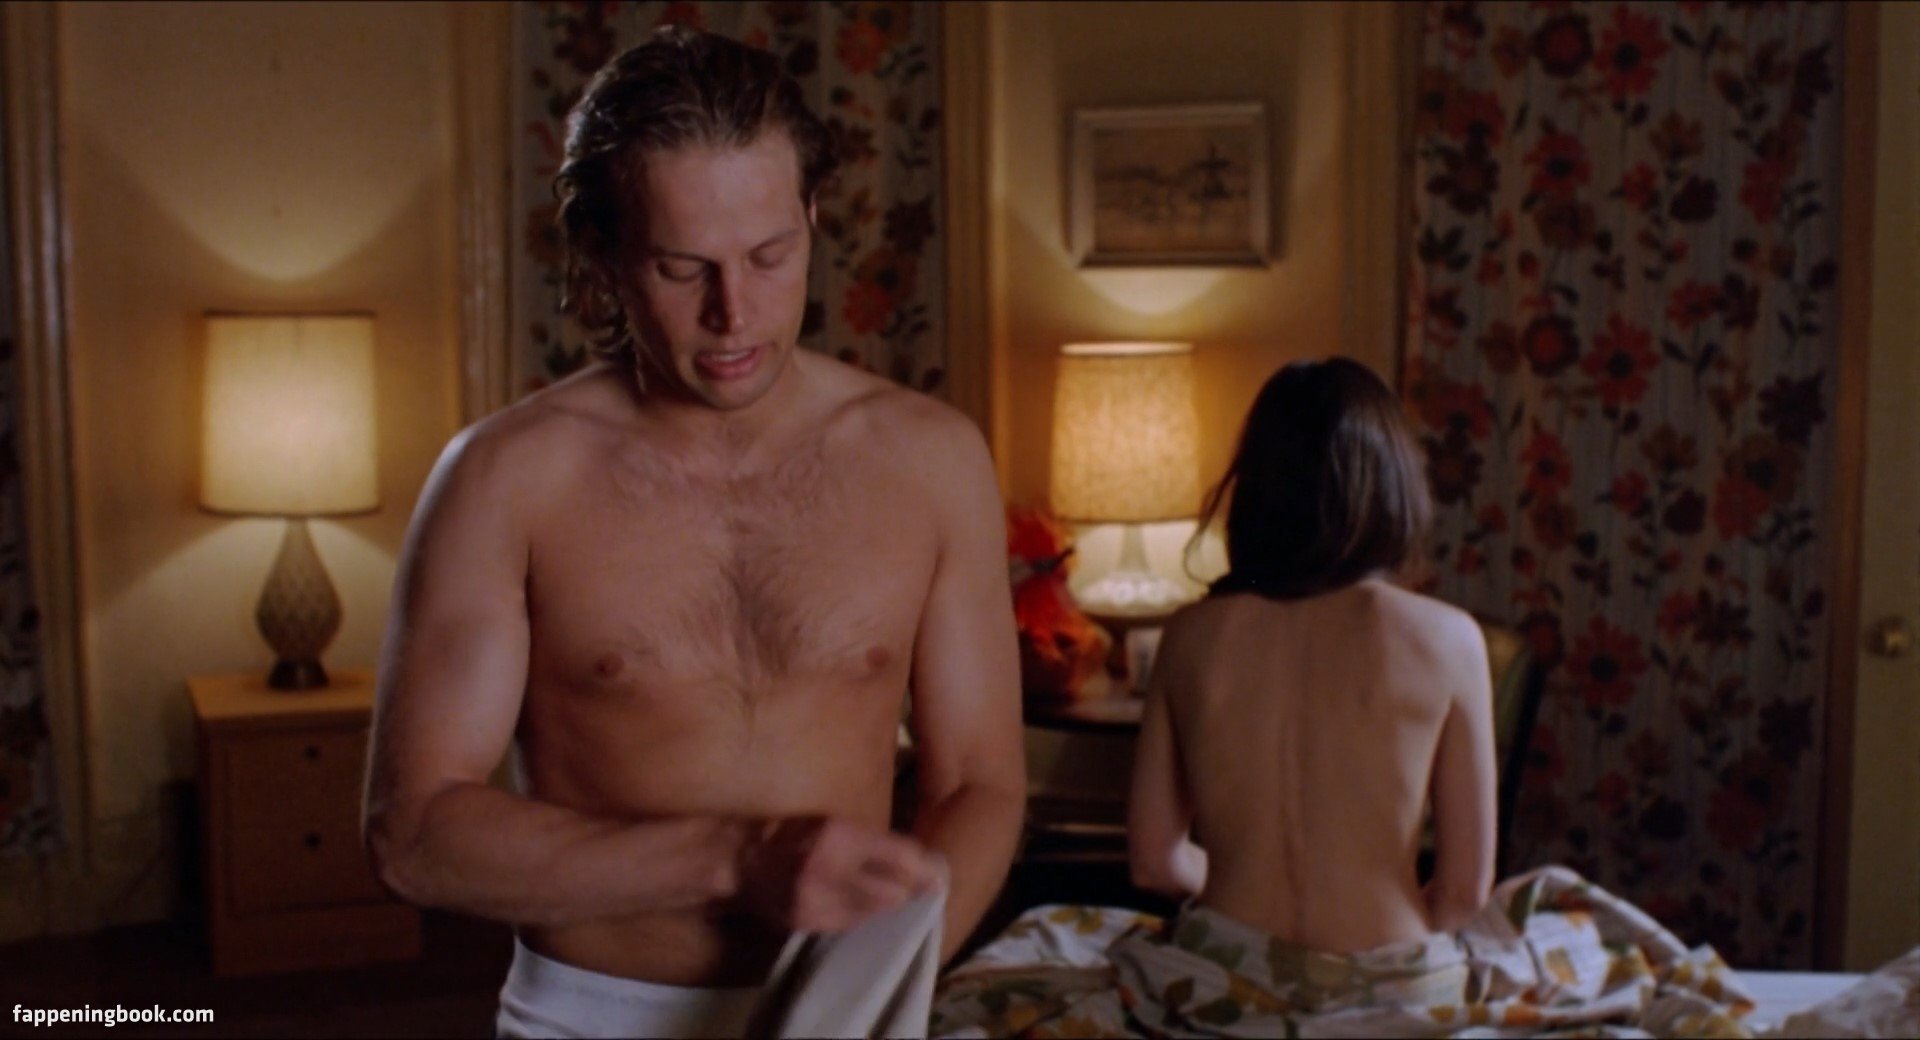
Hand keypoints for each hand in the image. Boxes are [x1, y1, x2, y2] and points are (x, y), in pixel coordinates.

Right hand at [735, 815, 942, 933]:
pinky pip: (849, 925)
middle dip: (907, 893)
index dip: (924, 870)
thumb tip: (917, 861)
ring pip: (873, 912)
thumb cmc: (795, 834)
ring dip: (886, 907)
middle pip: (892, 893)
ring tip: (891, 898)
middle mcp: (829, 868)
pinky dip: (860, 917)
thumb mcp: (835, 824)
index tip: (937, 878)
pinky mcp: (807, 921)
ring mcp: (817, 900)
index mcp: (839, 835)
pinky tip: (860, 907)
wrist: (746, 861)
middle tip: (918, 892)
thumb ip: (873, 843)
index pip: (899, 857)